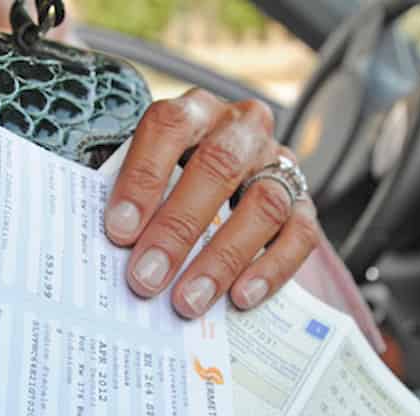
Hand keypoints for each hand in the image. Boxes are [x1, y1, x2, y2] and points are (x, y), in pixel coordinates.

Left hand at [104, 89, 320, 318]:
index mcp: (196, 111)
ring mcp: (278, 164)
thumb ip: (135, 203)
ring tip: (189, 300)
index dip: (143, 177)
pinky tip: (241, 297)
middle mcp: (242, 129)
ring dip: (224, 257)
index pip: (169, 127)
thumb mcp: (150, 178)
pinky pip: (300, 235)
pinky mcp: (304, 203)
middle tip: (148, 276)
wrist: (228, 190)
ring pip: (264, 203)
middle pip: (219, 166)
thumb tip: (114, 250)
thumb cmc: (173, 185)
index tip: (119, 230)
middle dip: (179, 227)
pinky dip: (270, 269)